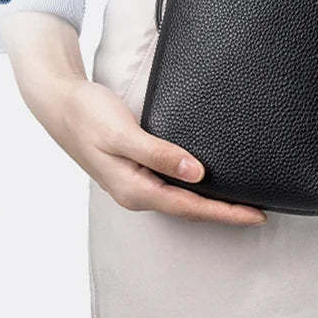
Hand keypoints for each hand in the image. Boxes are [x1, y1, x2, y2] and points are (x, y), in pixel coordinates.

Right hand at [53, 78, 266, 225]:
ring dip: (208, 202)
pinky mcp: (133, 169)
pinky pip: (169, 185)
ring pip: (178, 198)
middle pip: (186, 208)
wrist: (59, 103)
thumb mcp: (123, 133)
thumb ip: (158, 154)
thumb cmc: (87, 114)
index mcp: (133, 189)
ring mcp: (132, 182)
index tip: (255, 214)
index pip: (188, 207)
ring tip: (239, 201)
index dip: (224, 212)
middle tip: (258, 211)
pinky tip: (204, 181)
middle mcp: (134, 192)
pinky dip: (192, 187)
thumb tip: (196, 174)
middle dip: (221, 212)